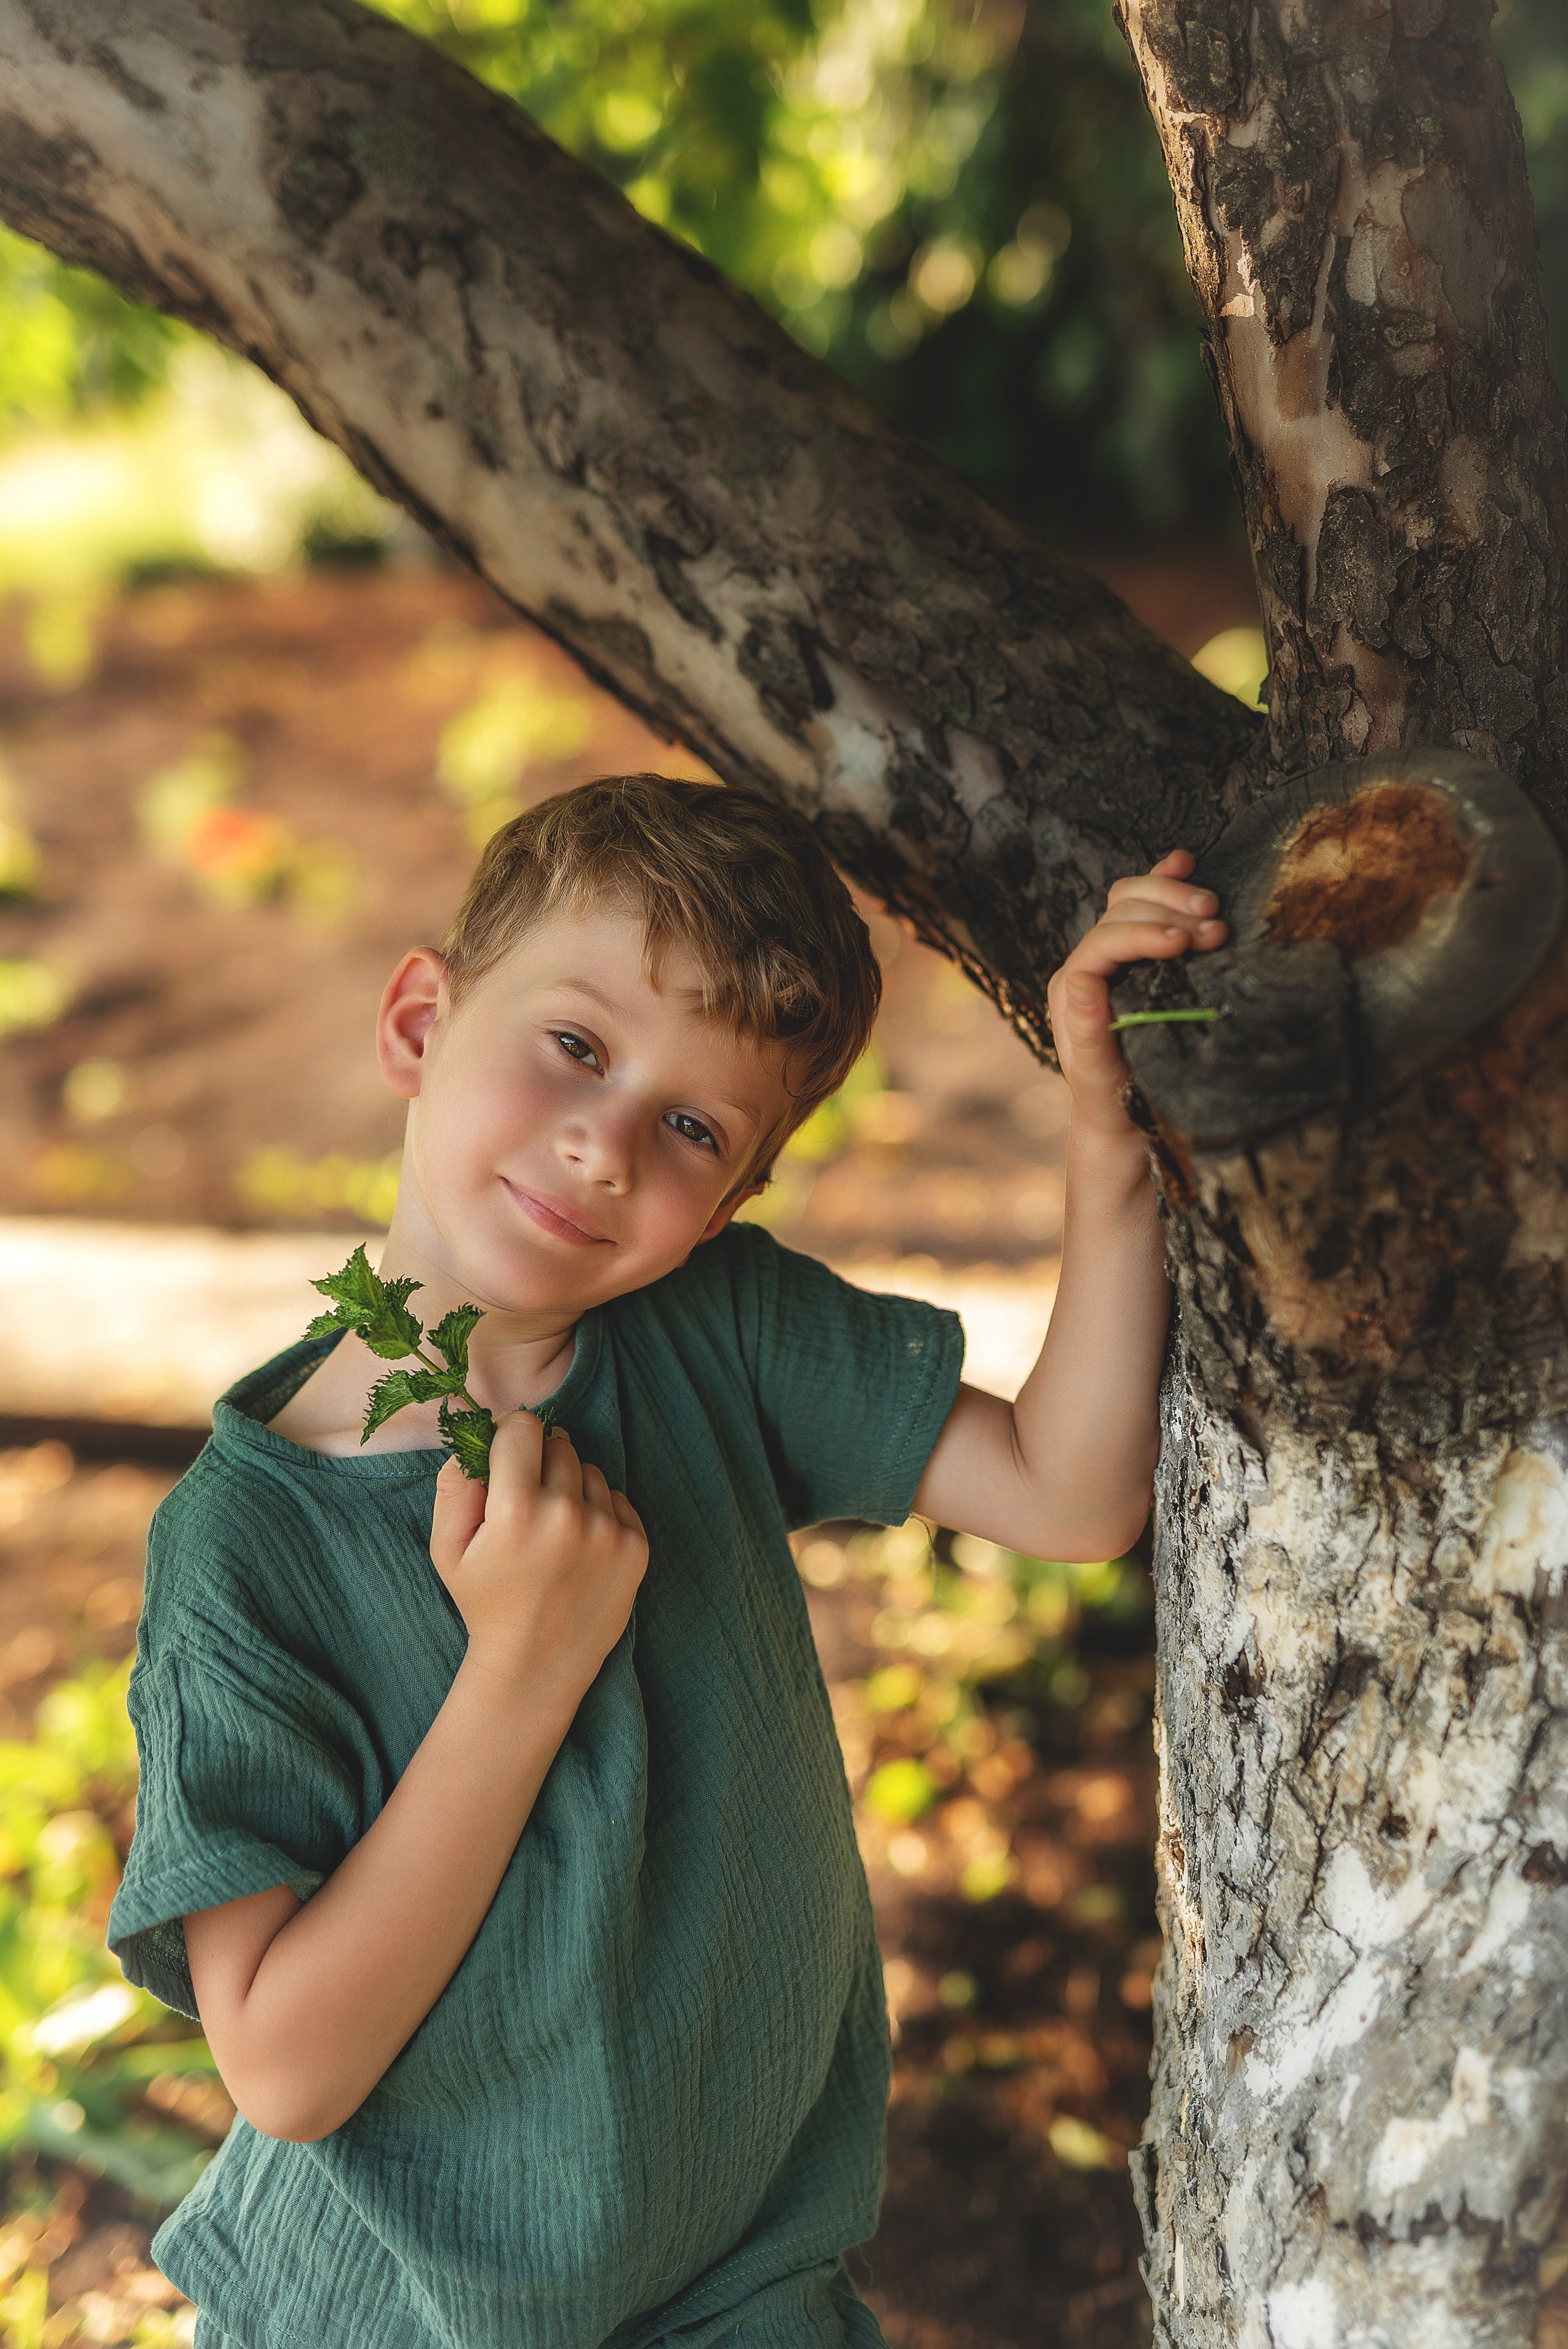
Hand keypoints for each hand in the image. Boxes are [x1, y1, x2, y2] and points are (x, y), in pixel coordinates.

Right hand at [429, 1412, 646, 1712]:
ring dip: (570, 1489)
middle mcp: (568, 1515)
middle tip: (527, 1508)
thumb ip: (454, 1482)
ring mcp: (608, 1531)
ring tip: (554, 1534)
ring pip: (588, 1470)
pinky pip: (616, 1498)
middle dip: (539, 1465)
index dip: (509, 1438)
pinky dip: (598, 1512)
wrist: (536, 1665)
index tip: (505, 1460)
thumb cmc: (486, 1603)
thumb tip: (473, 1426)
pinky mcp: (636, 1546)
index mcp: (517, 1512)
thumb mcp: (447, 1548)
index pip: (522, 1427)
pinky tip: (579, 1548)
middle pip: (558, 1444)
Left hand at [1046, 850, 1225, 1138]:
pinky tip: (1186, 860)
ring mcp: (1113, 953)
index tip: (1186, 943)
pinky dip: (1165, 878)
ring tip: (1216, 914)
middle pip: (1122, 910)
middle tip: (1216, 930)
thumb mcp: (1098, 1075)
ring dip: (1176, 896)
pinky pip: (1147, 902)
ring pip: (1135, 898)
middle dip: (1170, 913)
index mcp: (1072, 986)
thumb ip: (1086, 1030)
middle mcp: (1088, 962)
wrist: (1124, 1114)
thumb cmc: (1112, 1098)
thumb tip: (1081, 980)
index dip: (1144, 934)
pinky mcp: (1138, 952)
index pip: (1105, 941)